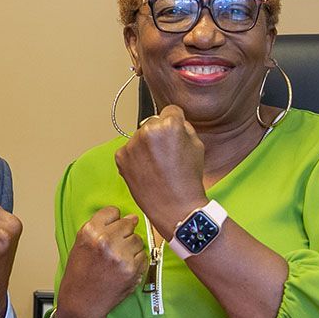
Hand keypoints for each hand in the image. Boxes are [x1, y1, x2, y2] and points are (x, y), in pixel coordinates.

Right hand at [55, 206, 145, 317]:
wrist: (81, 302)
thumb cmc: (80, 274)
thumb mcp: (81, 244)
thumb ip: (102, 227)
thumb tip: (132, 217)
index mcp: (89, 231)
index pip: (112, 211)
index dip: (113, 221)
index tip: (110, 229)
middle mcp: (105, 240)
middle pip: (127, 223)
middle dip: (124, 233)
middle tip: (115, 247)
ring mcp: (120, 255)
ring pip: (137, 239)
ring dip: (131, 247)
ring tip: (118, 259)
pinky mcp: (132, 269)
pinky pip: (143, 255)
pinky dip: (136, 261)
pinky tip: (123, 268)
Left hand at [114, 104, 207, 238]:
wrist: (175, 207)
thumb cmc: (188, 179)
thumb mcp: (197, 146)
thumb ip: (184, 127)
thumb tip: (173, 120)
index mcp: (169, 125)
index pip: (170, 110)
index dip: (175, 123)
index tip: (175, 134)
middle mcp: (147, 131)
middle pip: (153, 122)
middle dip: (158, 134)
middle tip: (166, 155)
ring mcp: (132, 144)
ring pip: (140, 136)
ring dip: (146, 145)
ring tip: (157, 166)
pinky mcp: (121, 157)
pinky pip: (129, 150)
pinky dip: (135, 158)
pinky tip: (146, 171)